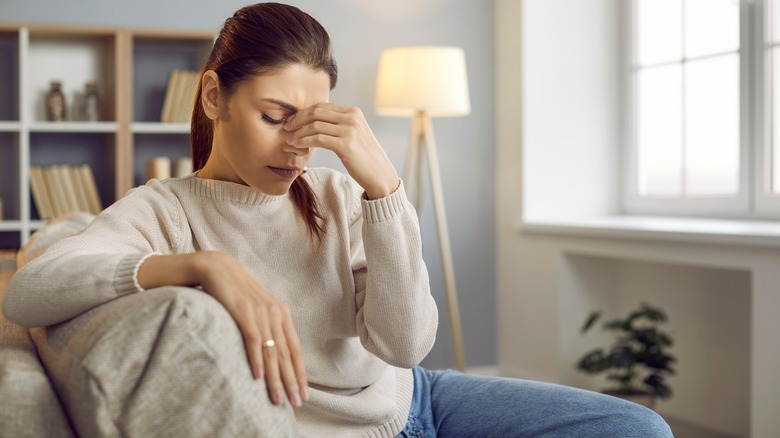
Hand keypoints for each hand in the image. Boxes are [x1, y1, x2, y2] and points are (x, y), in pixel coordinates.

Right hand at [196, 251, 307, 407]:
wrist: (218, 268)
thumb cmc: (237, 291)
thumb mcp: (258, 308)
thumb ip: (269, 325)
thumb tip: (275, 351)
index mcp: (282, 313)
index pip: (295, 348)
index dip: (300, 372)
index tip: (304, 392)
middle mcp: (275, 313)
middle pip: (286, 353)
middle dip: (292, 380)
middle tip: (296, 402)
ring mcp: (260, 312)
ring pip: (272, 350)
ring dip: (275, 377)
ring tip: (278, 397)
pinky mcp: (244, 311)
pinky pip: (253, 339)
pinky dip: (256, 359)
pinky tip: (258, 376)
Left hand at [284, 102, 398, 198]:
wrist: (379, 174)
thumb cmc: (364, 157)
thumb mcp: (354, 134)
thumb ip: (339, 125)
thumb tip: (315, 121)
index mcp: (353, 112)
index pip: (322, 106)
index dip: (304, 112)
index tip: (292, 121)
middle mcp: (352, 118)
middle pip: (316, 112)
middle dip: (298, 119)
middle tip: (286, 128)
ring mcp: (350, 130)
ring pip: (315, 125)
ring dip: (298, 132)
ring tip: (290, 140)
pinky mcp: (345, 145)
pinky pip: (318, 139)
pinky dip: (304, 141)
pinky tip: (297, 146)